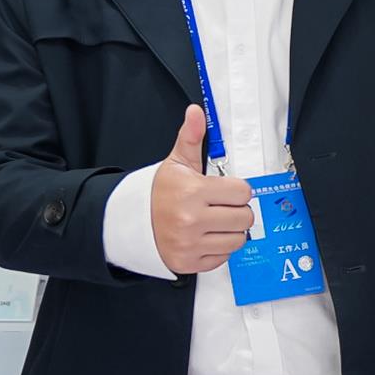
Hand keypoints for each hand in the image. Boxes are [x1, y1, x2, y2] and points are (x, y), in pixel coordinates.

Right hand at [149, 104, 254, 275]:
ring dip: (231, 231)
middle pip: (246, 217)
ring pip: (239, 239)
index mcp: (192, 192)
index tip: (223, 190)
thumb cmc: (158, 192)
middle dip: (236, 211)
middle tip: (219, 207)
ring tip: (214, 222)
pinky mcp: (188, 263)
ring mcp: (189, 245)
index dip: (236, 190)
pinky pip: (223, 258)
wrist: (129, 223)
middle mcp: (191, 220)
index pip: (243, 192)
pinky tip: (204, 237)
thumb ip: (191, 137)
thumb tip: (196, 111)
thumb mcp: (176, 164)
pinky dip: (218, 249)